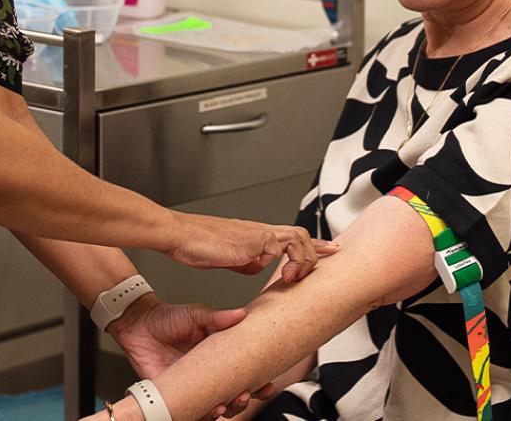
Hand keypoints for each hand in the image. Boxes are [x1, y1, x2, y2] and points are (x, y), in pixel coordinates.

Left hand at [109, 294, 274, 418]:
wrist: (139, 323)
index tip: (267, 384)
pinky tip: (206, 410)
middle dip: (243, 401)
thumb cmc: (168, 318)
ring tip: (224, 404)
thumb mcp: (196, 314)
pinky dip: (201, 416)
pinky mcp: (174, 395)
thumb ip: (218, 317)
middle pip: (233, 397)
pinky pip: (190, 413)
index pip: (243, 374)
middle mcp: (208, 376)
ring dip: (224, 411)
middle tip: (245, 394)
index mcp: (219, 358)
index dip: (258, 384)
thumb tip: (242, 314)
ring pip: (215, 409)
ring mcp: (192, 387)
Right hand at [166, 212, 338, 282]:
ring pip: (296, 237)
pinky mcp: (251, 240)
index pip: (293, 236)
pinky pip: (276, 247)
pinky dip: (280, 261)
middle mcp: (260, 231)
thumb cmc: (197, 244)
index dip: (314, 245)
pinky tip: (271, 274)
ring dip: (300, 259)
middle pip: (301, 234)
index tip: (331, 250)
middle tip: (315, 271)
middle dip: (315, 253)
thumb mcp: (230, 257)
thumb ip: (248, 261)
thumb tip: (259, 266)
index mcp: (257, 235)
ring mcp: (257, 234)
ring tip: (291, 278)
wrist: (180, 235)